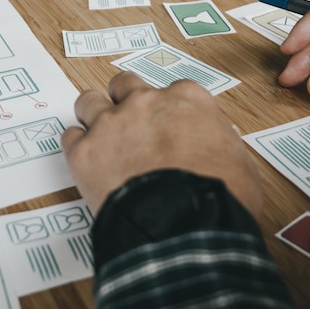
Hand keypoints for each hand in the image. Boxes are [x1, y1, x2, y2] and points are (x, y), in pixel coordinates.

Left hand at [61, 72, 261, 216]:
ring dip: (93, 115)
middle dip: (125, 100)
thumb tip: (217, 143)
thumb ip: (221, 141)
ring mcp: (112, 124)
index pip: (171, 90)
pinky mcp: (85, 152)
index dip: (166, 109)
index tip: (165, 124)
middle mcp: (146, 102)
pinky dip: (77, 147)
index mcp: (186, 100)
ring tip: (98, 136)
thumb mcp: (240, 162)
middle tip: (128, 123)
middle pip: (125, 85)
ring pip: (89, 101)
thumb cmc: (220, 196)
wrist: (186, 224)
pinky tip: (86, 160)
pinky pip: (69, 137)